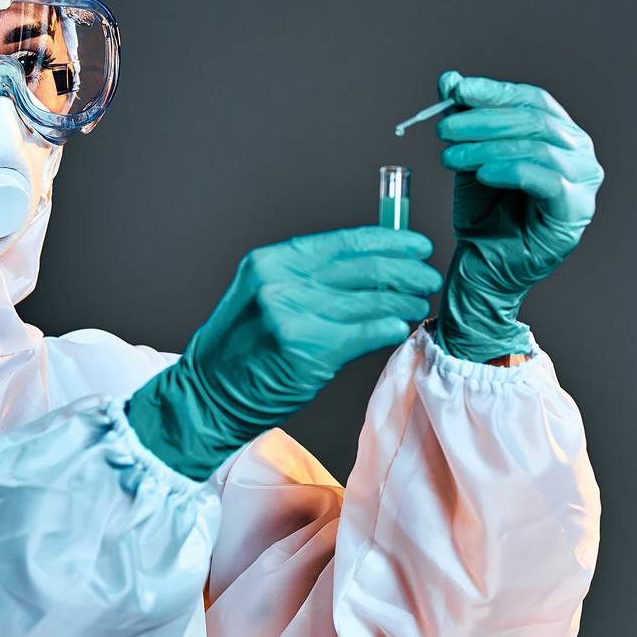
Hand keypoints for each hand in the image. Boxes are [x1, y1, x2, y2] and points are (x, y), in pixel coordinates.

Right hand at [127, 227, 441, 478]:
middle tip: (428, 276)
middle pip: (362, 268)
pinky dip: (388, 328)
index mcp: (271, 262)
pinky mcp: (307, 352)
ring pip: (369, 301)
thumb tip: (372, 267)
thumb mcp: (264, 296)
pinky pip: (364, 333)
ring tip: (419, 303)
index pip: (343, 242)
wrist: (208, 395)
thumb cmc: (241, 349)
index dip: (388, 241)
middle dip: (406, 270)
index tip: (416, 245)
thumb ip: (310, 279)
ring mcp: (293, 317)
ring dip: (403, 301)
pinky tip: (400, 327)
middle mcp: (281, 284)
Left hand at [434, 71, 602, 361]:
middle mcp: (579, 153)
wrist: (482, 267)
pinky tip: (481, 174)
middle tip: (444, 128)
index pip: (532, 99)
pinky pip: (547, 181)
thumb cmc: (482, 213)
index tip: (456, 89)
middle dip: (484, 120)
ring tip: (450, 156)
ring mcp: (583, 184)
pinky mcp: (574, 213)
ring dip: (488, 147)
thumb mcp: (468, 156)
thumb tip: (449, 78)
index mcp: (560, 134)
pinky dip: (511, 171)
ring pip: (539, 148)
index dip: (495, 92)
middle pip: (535, 120)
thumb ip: (463, 118)